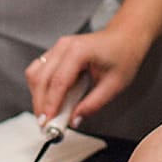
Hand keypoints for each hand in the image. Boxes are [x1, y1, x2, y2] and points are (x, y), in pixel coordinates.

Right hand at [26, 26, 150, 128]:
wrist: (126, 37)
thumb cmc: (123, 55)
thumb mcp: (114, 85)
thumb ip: (93, 104)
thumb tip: (75, 119)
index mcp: (79, 51)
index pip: (58, 82)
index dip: (51, 104)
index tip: (48, 122)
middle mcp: (64, 46)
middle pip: (41, 79)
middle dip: (41, 104)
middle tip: (46, 124)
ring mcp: (58, 47)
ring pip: (35, 74)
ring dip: (38, 96)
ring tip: (48, 114)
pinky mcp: (56, 52)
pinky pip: (39, 70)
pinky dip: (41, 87)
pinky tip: (50, 100)